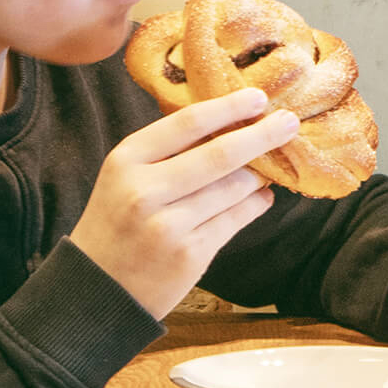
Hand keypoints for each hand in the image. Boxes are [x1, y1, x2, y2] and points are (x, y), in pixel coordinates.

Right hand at [71, 88, 299, 318]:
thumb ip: (165, 152)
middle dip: (261, 135)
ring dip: (260, 174)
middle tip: (290, 122)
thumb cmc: (115, 224)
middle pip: (219, 155)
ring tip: (273, 165)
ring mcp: (169, 226)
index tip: (258, 97)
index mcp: (126, 160)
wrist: (98, 290)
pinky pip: (235, 220)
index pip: (187, 123)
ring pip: (234, 189)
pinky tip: (262, 197)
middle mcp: (145, 191)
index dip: (228, 107)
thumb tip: (228, 125)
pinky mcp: (190, 256)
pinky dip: (255, 205)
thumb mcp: (123, 177)